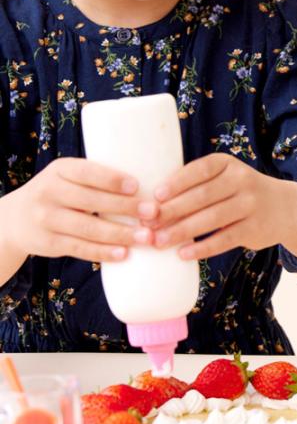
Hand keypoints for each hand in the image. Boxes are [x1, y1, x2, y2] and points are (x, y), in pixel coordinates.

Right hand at [0, 158, 142, 262]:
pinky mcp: (48, 243)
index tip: (137, 186)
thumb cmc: (59, 192)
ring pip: (88, 228)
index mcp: (60, 170)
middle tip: (154, 213)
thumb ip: (97, 178)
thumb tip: (147, 185)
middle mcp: (49, 192)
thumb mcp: (69, 176)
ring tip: (147, 237)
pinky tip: (124, 253)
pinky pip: (79, 248)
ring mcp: (46, 219)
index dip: (112, 179)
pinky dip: (103, 252)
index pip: (87, 173)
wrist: (15, 219)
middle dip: (126, 208)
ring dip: (120, 234)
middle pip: (92, 201)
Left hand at [139, 154, 284, 259]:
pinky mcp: (255, 228)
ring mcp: (250, 204)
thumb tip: (152, 206)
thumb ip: (196, 185)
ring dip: (182, 231)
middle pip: (202, 196)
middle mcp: (242, 180)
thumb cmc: (240, 192)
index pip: (200, 170)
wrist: (285, 208)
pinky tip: (183, 254)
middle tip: (147, 225)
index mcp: (228, 164)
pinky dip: (202, 248)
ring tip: (159, 242)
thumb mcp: (224, 178)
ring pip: (212, 219)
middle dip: (172, 211)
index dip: (177, 183)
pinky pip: (225, 239)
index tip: (155, 196)